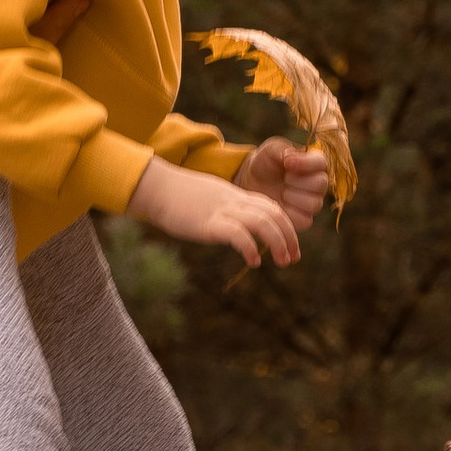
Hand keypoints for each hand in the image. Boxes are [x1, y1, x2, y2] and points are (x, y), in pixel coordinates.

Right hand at [126, 153, 304, 270]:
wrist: (157, 188)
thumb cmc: (179, 198)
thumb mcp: (210, 202)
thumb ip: (226, 212)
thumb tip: (233, 229)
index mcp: (236, 197)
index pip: (272, 208)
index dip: (287, 227)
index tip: (293, 248)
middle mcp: (235, 202)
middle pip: (274, 214)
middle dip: (289, 237)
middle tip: (293, 259)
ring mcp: (223, 211)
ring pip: (263, 221)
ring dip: (278, 242)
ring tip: (284, 262)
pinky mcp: (210, 223)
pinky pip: (237, 233)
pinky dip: (250, 247)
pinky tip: (254, 261)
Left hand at [232, 139, 330, 233]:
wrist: (251, 183)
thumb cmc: (265, 163)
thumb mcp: (270, 150)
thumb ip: (282, 149)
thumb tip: (292, 157)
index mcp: (314, 164)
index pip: (322, 163)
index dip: (305, 163)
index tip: (287, 163)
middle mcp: (318, 184)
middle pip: (321, 184)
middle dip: (298, 181)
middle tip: (284, 178)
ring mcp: (312, 203)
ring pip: (315, 204)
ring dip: (293, 197)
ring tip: (281, 191)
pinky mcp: (303, 219)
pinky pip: (305, 220)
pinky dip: (289, 213)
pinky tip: (279, 204)